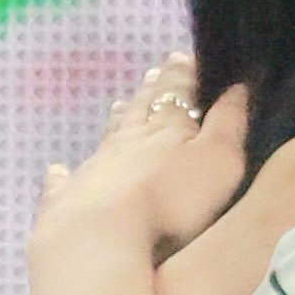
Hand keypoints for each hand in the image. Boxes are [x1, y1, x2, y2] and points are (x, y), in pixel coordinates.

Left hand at [29, 49, 241, 269]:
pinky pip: (64, 181)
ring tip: (122, 105)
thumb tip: (238, 87)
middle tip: (155, 73)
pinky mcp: (66, 199)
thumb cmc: (173, 203)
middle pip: (140, 108)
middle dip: (151, 90)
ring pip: (108, 136)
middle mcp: (126, 139)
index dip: (182, 72)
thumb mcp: (219, 162)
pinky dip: (63, 174)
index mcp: (166, 127)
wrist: (101, 237)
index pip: (176, 89)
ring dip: (118, 120)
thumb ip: (229, 124)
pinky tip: (57, 169)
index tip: (184, 56)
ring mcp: (93, 167)